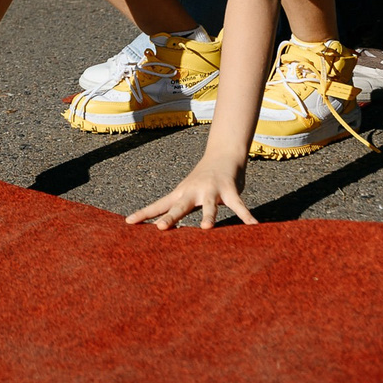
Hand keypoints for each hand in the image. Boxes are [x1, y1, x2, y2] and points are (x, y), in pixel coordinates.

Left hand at [125, 151, 255, 229]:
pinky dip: (246, 216)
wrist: (224, 153)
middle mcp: (193, 191)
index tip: (128, 223)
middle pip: (179, 206)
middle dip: (170, 217)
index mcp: (180, 194)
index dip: (144, 214)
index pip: (158, 205)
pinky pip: (238, 205)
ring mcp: (211, 189)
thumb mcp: (188, 193)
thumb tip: (166, 227)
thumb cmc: (203, 179)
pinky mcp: (230, 189)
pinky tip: (254, 227)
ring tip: (207, 228)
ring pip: (209, 205)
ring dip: (208, 216)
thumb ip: (180, 209)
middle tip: (160, 228)